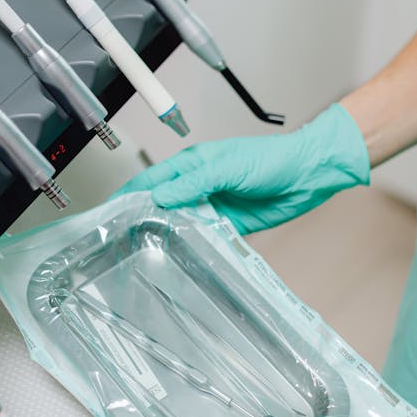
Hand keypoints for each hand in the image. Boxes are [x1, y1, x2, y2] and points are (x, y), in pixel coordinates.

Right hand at [114, 104, 369, 233]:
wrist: (307, 175)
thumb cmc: (271, 159)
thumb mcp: (227, 166)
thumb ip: (193, 183)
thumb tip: (161, 196)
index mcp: (192, 166)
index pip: (151, 182)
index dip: (129, 196)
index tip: (109, 213)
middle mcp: (198, 187)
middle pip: (161, 206)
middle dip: (142, 221)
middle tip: (122, 241)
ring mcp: (212, 207)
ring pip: (181, 225)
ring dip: (168, 237)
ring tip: (147, 254)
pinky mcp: (228, 226)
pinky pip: (204, 239)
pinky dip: (194, 247)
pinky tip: (184, 258)